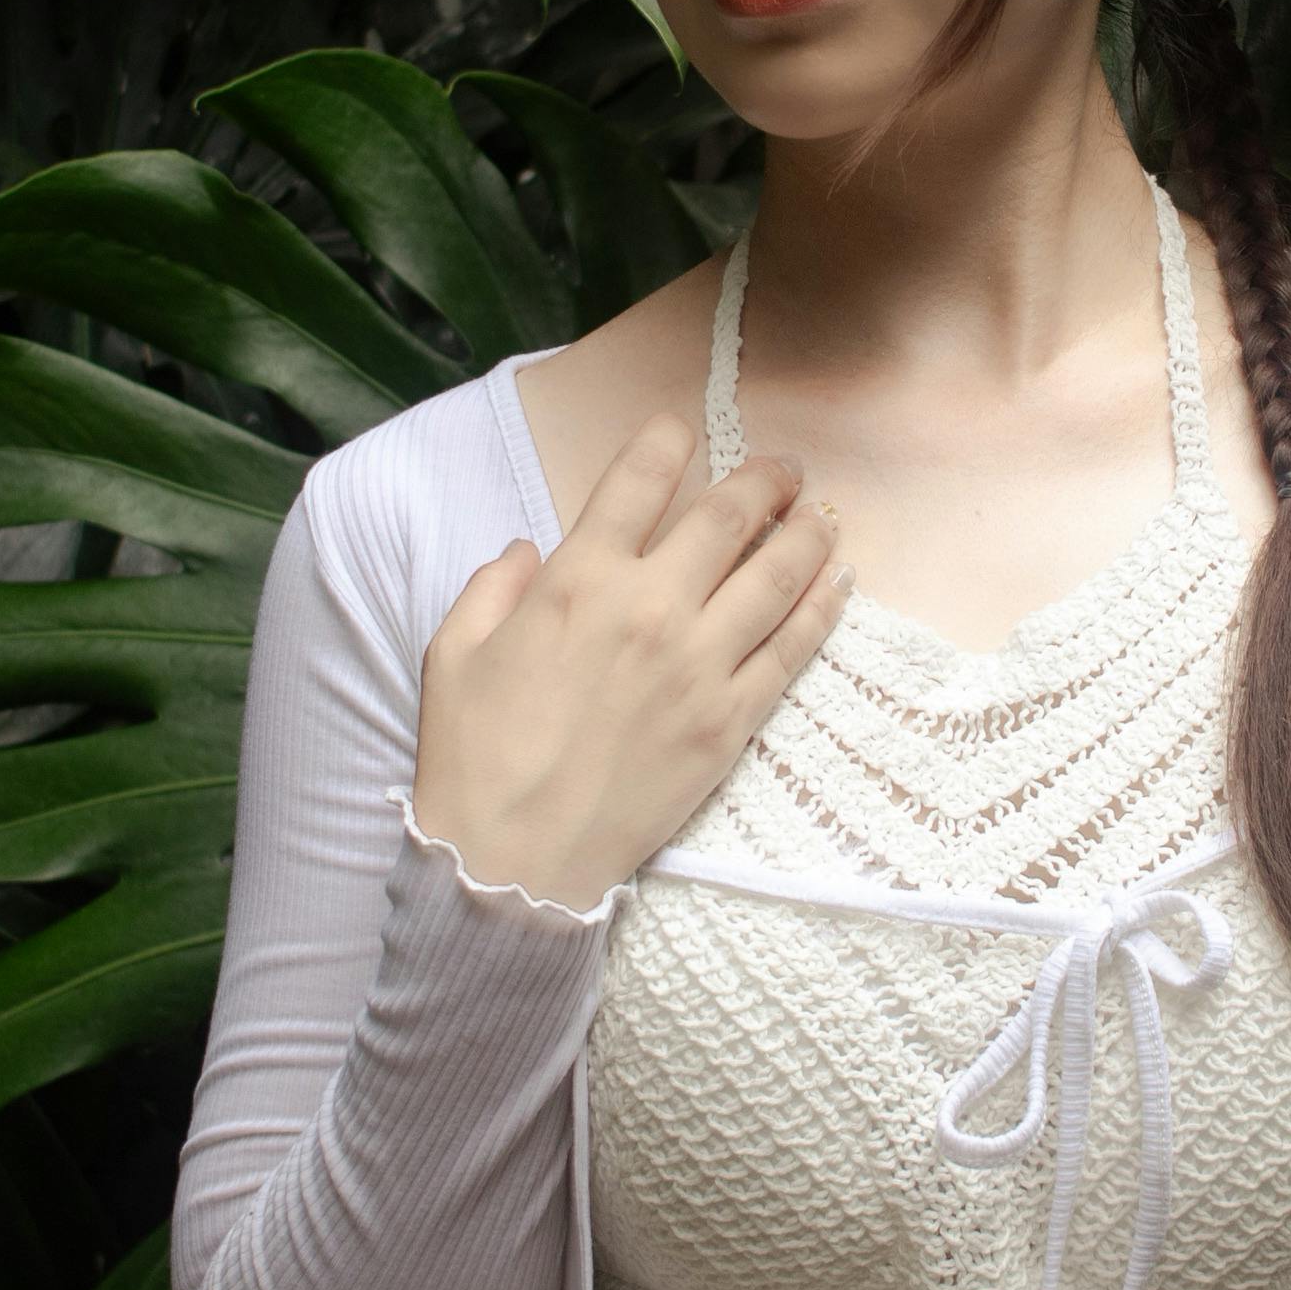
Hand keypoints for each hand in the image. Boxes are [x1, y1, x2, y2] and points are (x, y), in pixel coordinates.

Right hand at [410, 411, 850, 908]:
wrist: (512, 861)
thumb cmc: (474, 758)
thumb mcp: (452, 654)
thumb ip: (491, 588)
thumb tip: (525, 550)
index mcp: (577, 580)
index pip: (639, 480)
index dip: (668, 440)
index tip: (684, 428)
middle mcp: (649, 607)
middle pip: (728, 517)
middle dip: (764, 479)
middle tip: (785, 468)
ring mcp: (699, 665)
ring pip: (776, 575)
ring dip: (807, 533)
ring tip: (822, 513)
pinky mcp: (730, 721)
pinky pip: (791, 650)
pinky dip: (820, 608)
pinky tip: (837, 583)